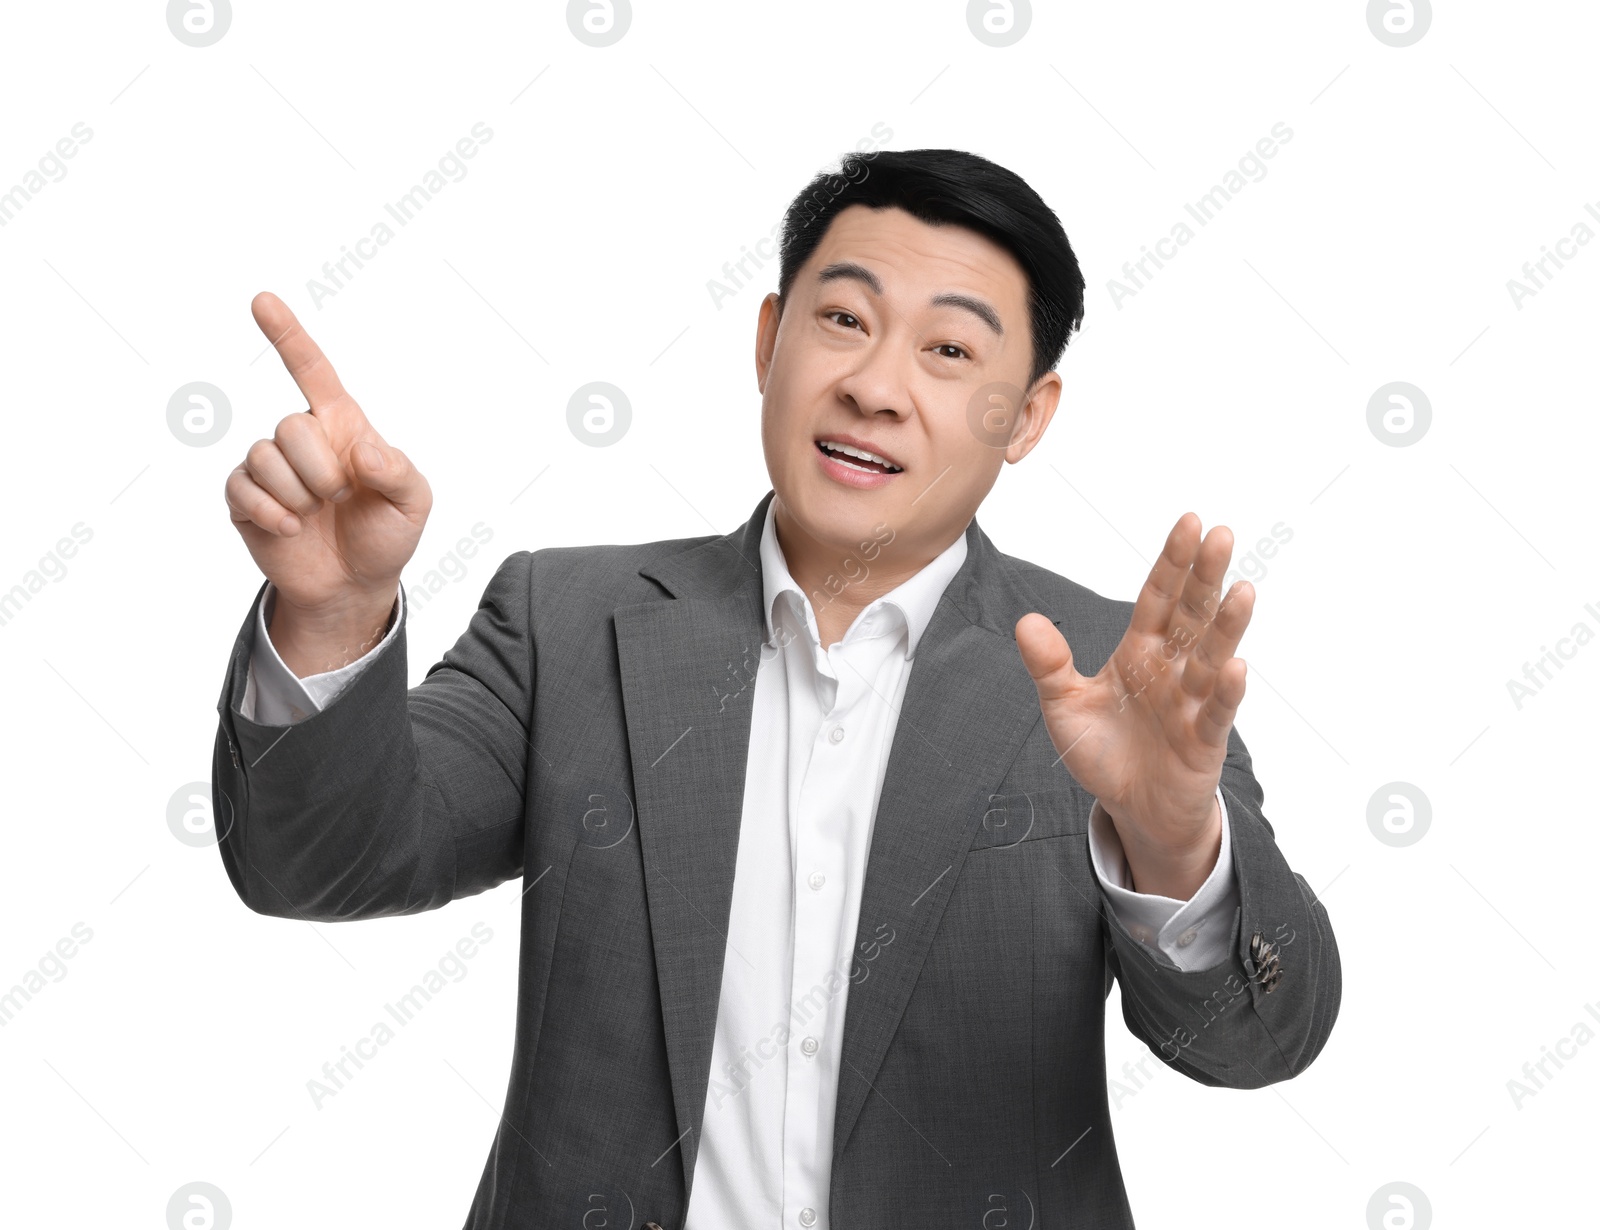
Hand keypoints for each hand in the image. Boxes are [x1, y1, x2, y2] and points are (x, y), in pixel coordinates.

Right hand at [224, 292, 431, 616]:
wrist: (355, 584)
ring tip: (316, 514)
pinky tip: (291, 528)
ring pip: (263, 457)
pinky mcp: (245, 499)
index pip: (313, 370)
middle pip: (289, 425)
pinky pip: (241, 488)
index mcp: (341, 426)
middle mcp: (302, 439)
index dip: (288, 335)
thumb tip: (362, 450)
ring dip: (297, 495)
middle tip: (339, 497)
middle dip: (319, 469)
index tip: (262, 300)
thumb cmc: (386, 535)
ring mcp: (270, 468)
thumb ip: (398, 472)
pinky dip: (271, 513)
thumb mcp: (413, 503)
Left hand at [1014, 513, 1252, 898]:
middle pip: (1190, 615)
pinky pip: (1216, 712)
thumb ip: (1048, 665)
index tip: (1190, 522)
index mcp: (1139, 653)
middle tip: (1222, 535)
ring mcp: (1191, 702)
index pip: (1158, 599)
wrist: (1131, 808)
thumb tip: (1026, 621)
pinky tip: (1235, 666)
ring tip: (1242, 590)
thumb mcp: (1064, 706)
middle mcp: (1171, 669)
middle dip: (1205, 577)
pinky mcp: (1202, 741)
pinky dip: (1225, 691)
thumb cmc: (1104, 751)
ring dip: (1226, 626)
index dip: (1172, 563)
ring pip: (1210, 657)